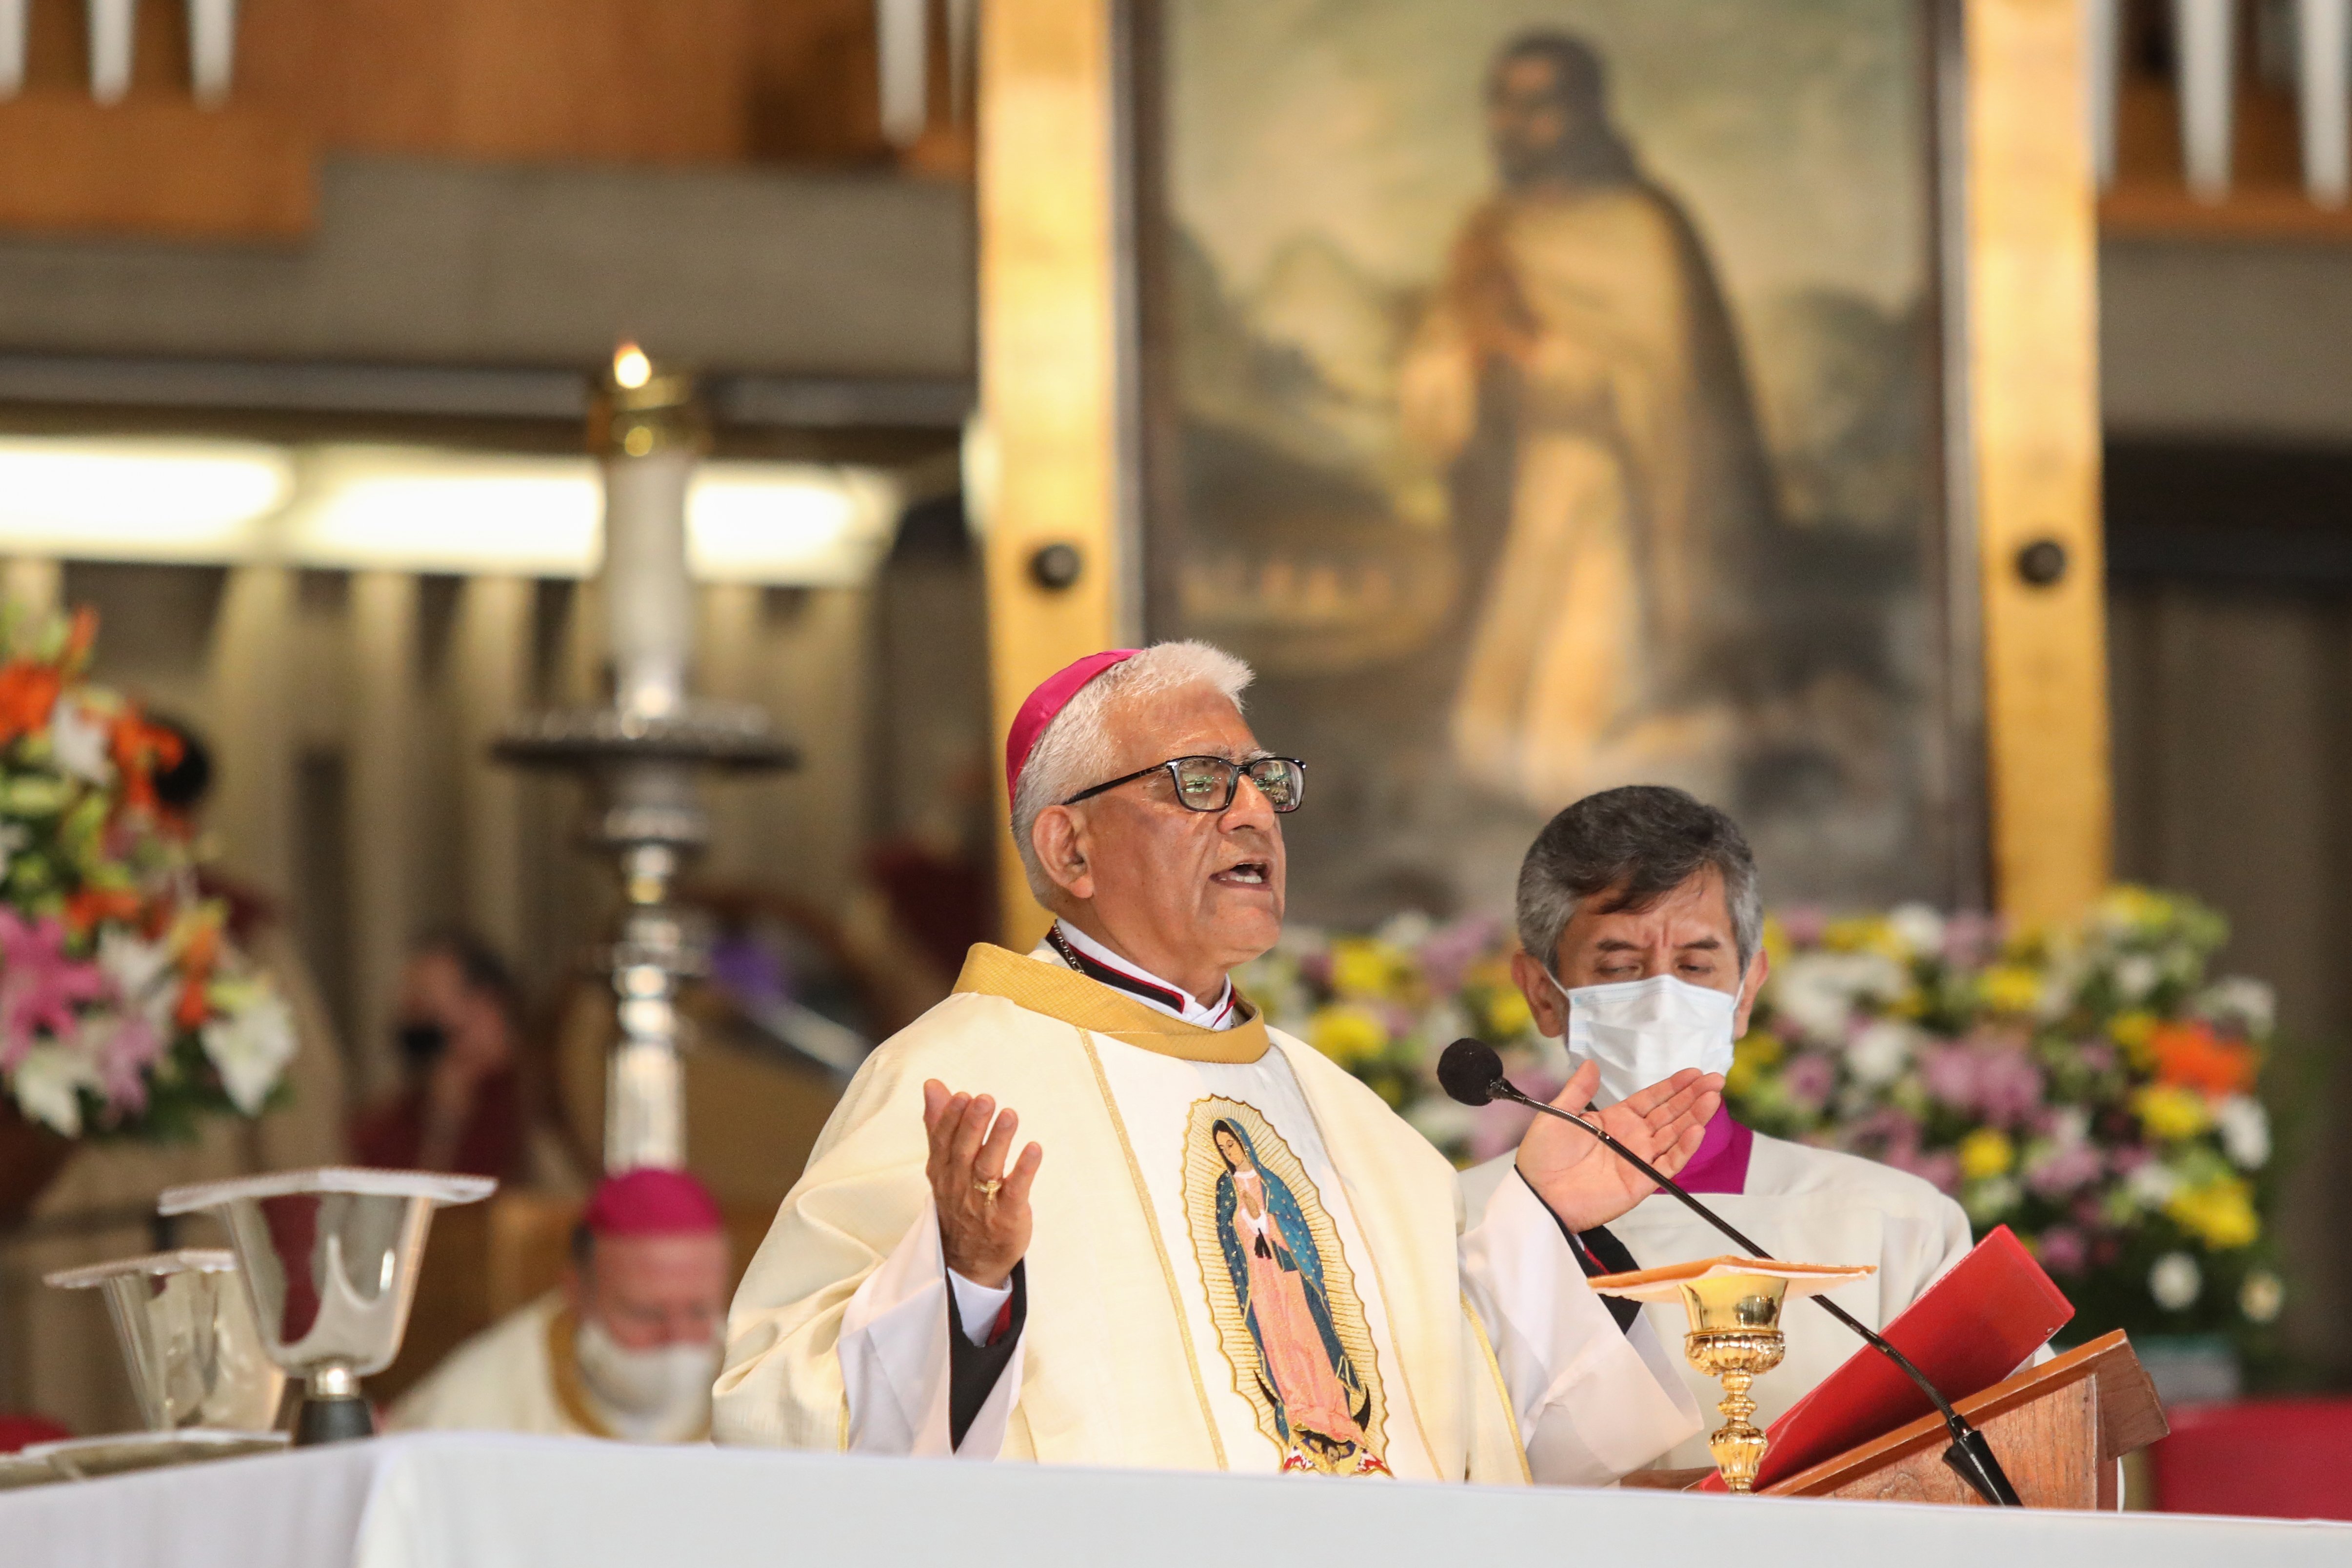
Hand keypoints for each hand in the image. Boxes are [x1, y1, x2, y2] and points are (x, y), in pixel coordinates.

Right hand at [922, 1080, 1043, 1289]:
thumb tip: (933, 1085)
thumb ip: (939, 1124)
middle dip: (973, 1125)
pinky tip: (1034, 1149)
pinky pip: (1015, 1191)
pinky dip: (1024, 1170)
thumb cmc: (960, 1201)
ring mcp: (983, 1202)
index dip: (951, 1119)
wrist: (969, 1260)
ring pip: (988, 1169)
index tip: (962, 1095)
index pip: (943, 1141)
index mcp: (943, 1170)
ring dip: (999, 1141)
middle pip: (964, 1152)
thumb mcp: (944, 1165)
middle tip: (985, 1099)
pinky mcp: (1007, 1216)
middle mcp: (959, 1185)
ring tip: (1009, 1115)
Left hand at [1513, 1061, 1722, 1232]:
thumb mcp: (1558, 1114)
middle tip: (1715, 1079)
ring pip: (1674, 1135)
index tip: (1694, 1072)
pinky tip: (1697, 1129)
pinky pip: (1668, 1164)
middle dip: (1693, 1097)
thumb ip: (1578, 1090)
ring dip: (1695, 1116)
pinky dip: (1684, 1148)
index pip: (1651, 1099)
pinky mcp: (1641, 1182)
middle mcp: (1632, 1138)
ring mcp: (1639, 1160)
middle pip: (1670, 1114)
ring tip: (1713, 1097)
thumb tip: (1591, 1064)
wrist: (1537, 1193)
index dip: (1673, 1086)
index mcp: (1615, 1119)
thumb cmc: (1543, 1155)